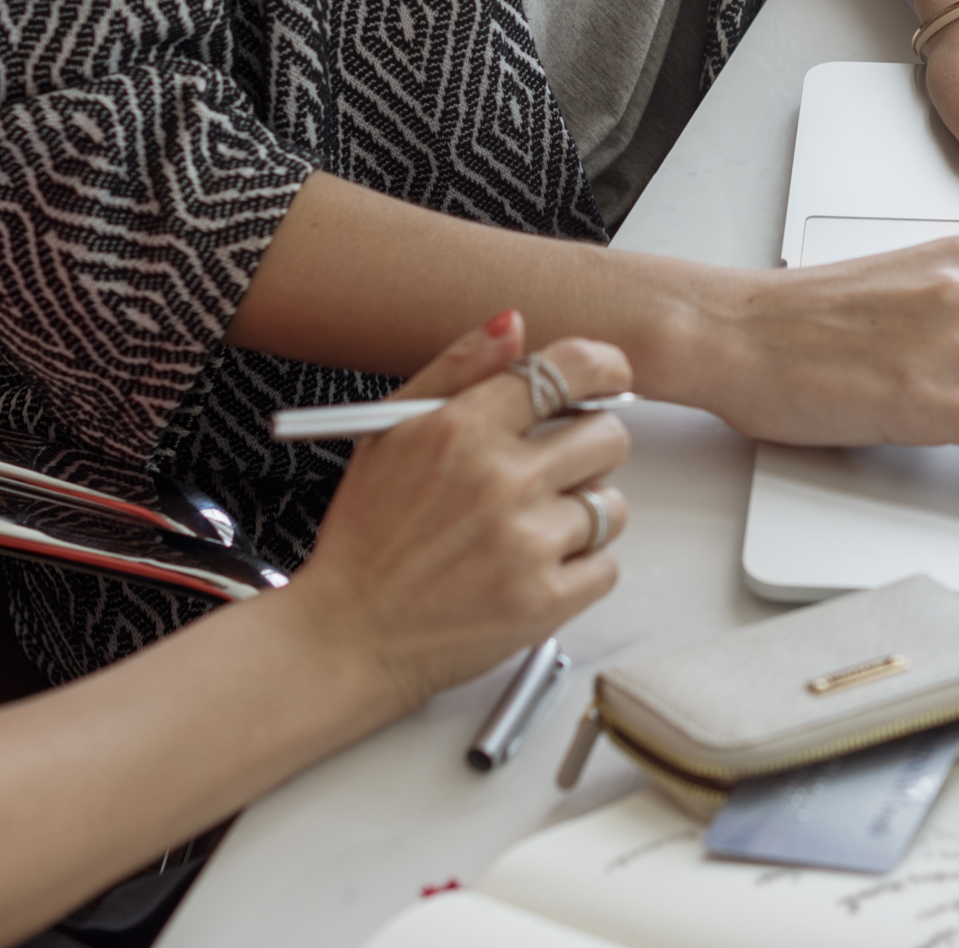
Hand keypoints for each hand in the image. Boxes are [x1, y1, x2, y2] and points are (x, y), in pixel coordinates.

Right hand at [285, 315, 629, 715]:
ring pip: (611, 505)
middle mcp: (501, 480)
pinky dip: (580, 568)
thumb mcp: (390, 431)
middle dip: (590, 448)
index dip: (604, 367)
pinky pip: (606, 566)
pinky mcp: (544, 602)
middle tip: (557, 468)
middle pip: (608, 437)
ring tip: (533, 528)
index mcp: (463, 429)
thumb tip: (514, 323)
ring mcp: (526, 544)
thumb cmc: (367, 536)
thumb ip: (458, 368)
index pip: (569, 369)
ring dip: (583, 513)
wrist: (346, 635)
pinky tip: (536, 568)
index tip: (609, 377)